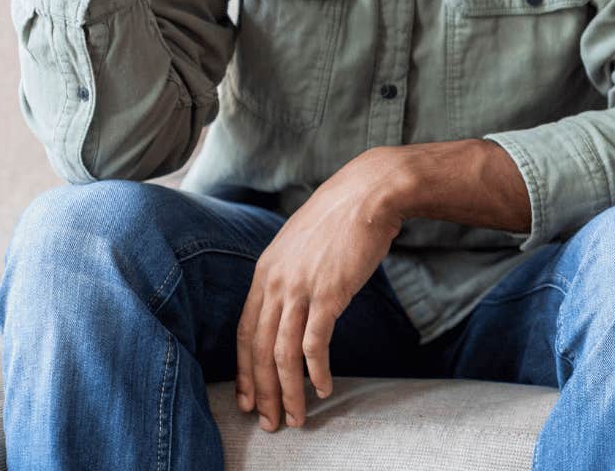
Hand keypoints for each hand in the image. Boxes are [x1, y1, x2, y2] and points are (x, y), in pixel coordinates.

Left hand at [235, 148, 407, 430]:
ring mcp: (300, 289)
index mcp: (265, 272)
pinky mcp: (328, 294)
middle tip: (270, 420)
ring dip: (288, 391)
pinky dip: (315, 371)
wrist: (370, 193)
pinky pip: (314, 344)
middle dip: (263, 391)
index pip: (244, 332)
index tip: (248, 397)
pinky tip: (323, 387)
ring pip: (282, 354)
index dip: (245, 370)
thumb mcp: (301, 244)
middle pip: (258, 350)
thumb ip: (291, 273)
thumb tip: (295, 300)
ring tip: (296, 415)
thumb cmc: (342, 216)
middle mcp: (275, 284)